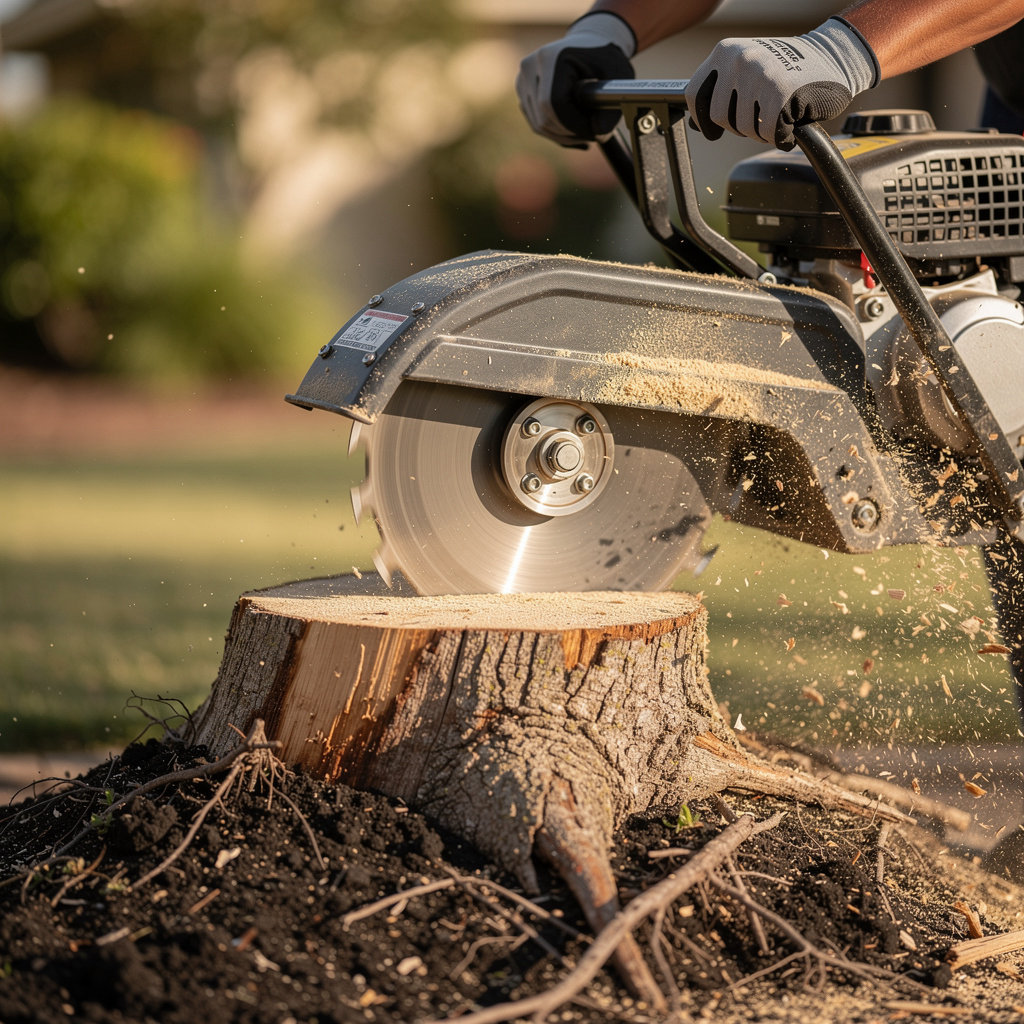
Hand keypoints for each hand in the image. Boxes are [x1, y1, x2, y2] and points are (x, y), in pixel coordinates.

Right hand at [516, 12, 635, 145]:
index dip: (573, 125)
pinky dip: (556, 133)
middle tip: (593, 134)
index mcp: (550, 58)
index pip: (553, 105)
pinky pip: (536, 123)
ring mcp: (522, 79)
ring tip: (586, 130)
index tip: (595, 132)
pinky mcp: (522, 91)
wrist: (590, 43)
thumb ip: (611, 108)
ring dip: (564, 136)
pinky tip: (575, 130)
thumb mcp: (618, 76)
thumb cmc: (605, 57)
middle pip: (543, 119)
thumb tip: (598, 135)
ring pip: (538, 125)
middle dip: (570, 134)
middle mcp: (529, 67)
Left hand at [685, 18, 878, 148]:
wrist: (834, 56)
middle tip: (759, 118)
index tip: (711, 131)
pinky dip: (782, 137)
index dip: (702, 119)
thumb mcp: (746, 67)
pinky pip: (770, 133)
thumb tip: (697, 123)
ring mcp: (760, 76)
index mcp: (725, 52)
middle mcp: (739, 60)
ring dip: (761, 132)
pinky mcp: (781, 95)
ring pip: (744, 128)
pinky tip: (791, 123)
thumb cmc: (788, 67)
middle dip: (739, 126)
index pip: (695, 94)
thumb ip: (721, 88)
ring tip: (778, 114)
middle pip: (719, 117)